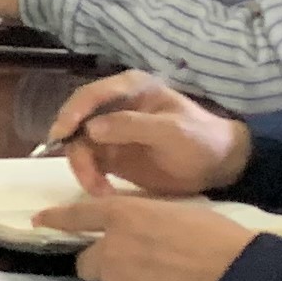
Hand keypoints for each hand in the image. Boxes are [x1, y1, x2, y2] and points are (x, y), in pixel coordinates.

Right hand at [47, 73, 252, 197]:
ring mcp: (111, 131)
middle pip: (77, 121)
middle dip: (75, 148)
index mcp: (130, 88)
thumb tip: (91, 129)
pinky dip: (90, 179)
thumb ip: (132, 126)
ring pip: (79, 145)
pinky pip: (89, 164)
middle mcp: (114, 106)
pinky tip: (102, 192)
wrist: (220, 164)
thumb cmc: (201, 139)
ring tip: (99, 190)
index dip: (72, 113)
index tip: (61, 135)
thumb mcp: (172, 131)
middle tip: (86, 176)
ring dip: (83, 168)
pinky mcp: (112, 155)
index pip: (91, 95)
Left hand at [48, 194, 254, 280]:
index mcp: (123, 216)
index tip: (39, 221)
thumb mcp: (175, 212)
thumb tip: (136, 228)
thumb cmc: (215, 239)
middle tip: (133, 265)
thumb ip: (143, 219)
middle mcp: (110, 249)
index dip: (57, 218)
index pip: (78, 216)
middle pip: (86, 260)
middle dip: (102, 263)